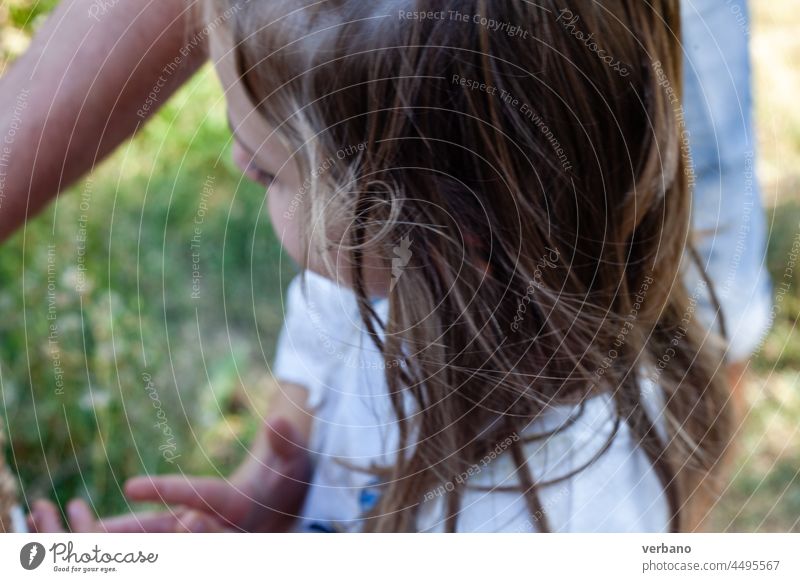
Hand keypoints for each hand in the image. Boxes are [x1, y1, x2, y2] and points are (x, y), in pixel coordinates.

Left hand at [27, 418, 311, 532]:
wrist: (282, 506)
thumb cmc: (288, 477)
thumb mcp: (294, 459)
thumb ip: (287, 442)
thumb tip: (279, 419)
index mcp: (239, 508)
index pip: (202, 499)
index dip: (168, 492)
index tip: (132, 485)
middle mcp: (215, 528)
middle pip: (170, 533)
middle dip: (134, 532)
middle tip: (96, 529)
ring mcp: (198, 533)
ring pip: (156, 539)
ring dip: (121, 538)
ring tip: (82, 533)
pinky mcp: (186, 532)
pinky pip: (153, 538)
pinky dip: (126, 536)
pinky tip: (94, 532)